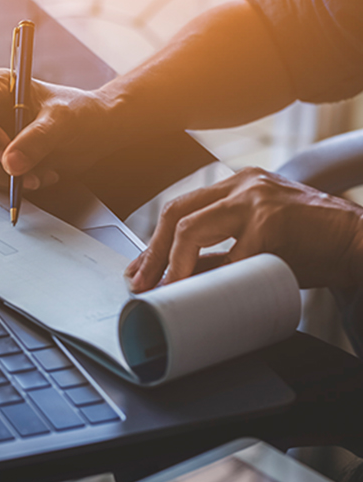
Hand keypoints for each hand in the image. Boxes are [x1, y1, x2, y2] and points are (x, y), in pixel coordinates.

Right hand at [0, 69, 117, 189]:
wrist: (97, 131)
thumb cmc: (80, 113)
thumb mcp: (61, 121)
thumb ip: (37, 140)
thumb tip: (10, 164)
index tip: (8, 155)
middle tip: (27, 177)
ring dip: (10, 179)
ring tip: (43, 175)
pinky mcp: (1, 160)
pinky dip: (18, 185)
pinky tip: (44, 176)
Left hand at [125, 167, 362, 290]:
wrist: (358, 243)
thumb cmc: (309, 245)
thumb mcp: (258, 242)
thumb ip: (222, 253)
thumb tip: (180, 277)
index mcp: (238, 187)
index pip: (182, 209)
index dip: (155, 243)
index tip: (141, 270)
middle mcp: (243, 185)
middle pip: (176, 213)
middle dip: (152, 253)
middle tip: (140, 284)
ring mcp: (255, 200)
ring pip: (190, 228)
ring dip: (169, 264)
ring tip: (160, 290)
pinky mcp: (270, 222)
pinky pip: (225, 257)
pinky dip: (207, 279)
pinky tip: (198, 295)